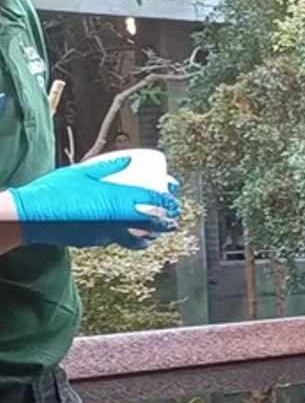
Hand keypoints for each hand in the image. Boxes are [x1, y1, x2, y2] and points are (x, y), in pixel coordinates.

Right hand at [6, 156, 179, 248]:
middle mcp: (118, 220)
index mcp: (118, 200)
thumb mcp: (83, 171)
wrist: (33, 216)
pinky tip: (126, 231)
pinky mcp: (97, 242)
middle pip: (154, 225)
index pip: (154, 202)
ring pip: (139, 239)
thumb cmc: (56, 190)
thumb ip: (109, 166)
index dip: (169, 201)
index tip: (174, 198)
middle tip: (172, 218)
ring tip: (155, 230)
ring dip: (150, 234)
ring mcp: (108, 234)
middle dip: (167, 222)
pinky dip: (128, 237)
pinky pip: (119, 241)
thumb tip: (129, 159)